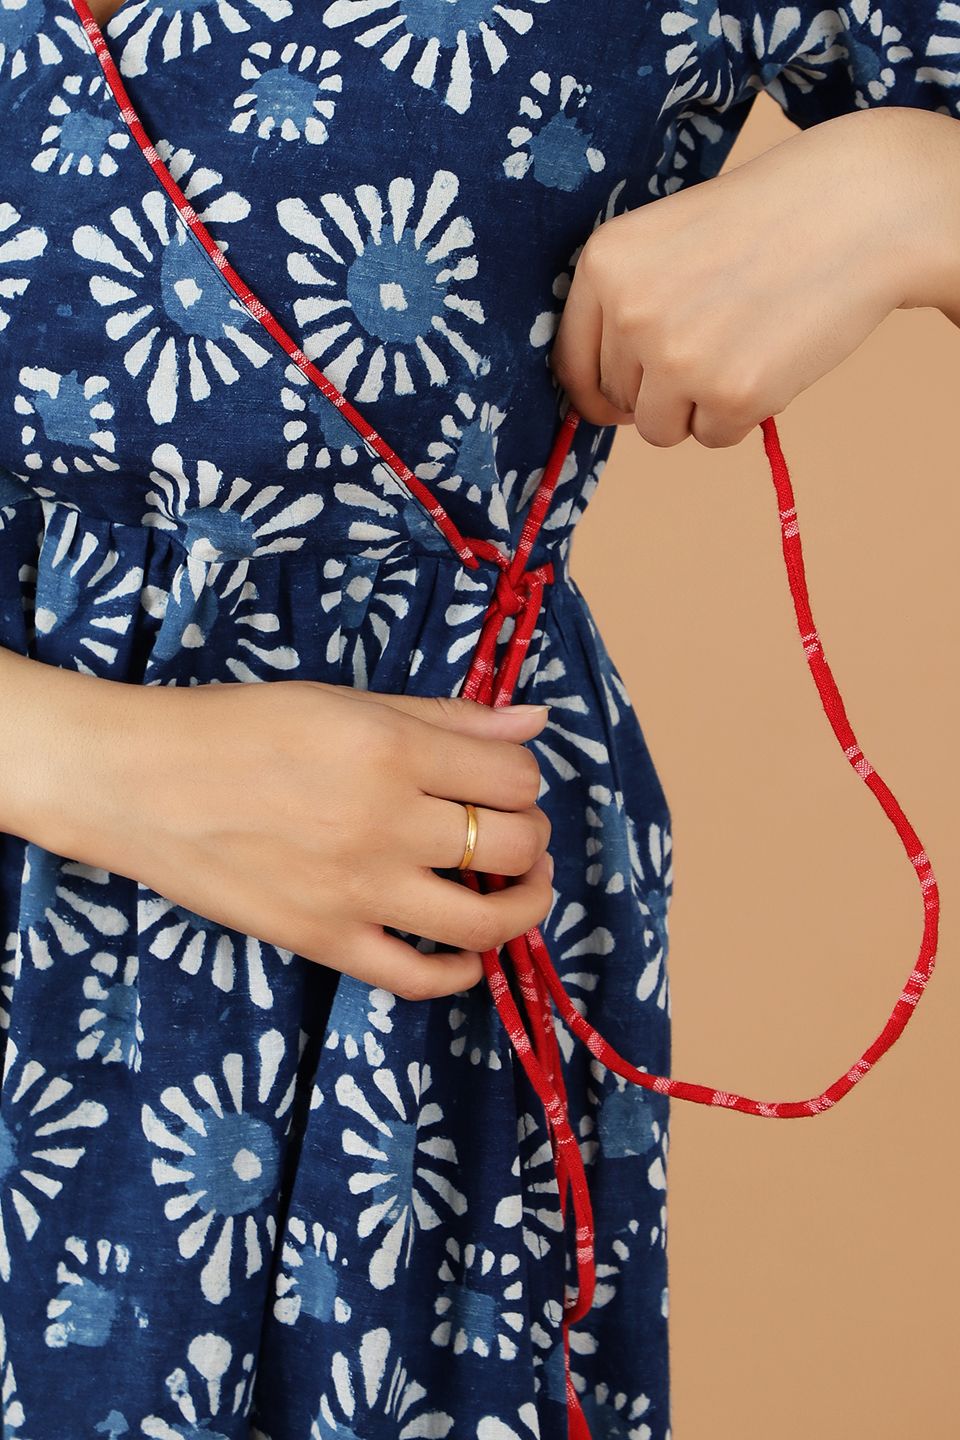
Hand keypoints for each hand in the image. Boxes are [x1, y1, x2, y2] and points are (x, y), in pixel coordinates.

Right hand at [0, 653, 553, 1001]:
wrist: (140, 783)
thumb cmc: (239, 729)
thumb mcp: (344, 703)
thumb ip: (444, 715)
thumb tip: (535, 720)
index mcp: (391, 750)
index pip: (512, 775)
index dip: (523, 777)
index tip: (503, 780)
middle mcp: (386, 823)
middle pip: (513, 844)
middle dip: (530, 836)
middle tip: (510, 829)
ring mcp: (357, 892)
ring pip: (487, 919)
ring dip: (523, 903)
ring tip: (515, 886)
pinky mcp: (324, 943)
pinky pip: (419, 979)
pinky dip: (461, 971)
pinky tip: (466, 951)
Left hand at [549, 106, 959, 448]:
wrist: (858, 208)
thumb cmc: (765, 220)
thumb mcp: (667, 239)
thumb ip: (626, 305)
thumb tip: (602, 402)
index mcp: (604, 266)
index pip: (572, 365)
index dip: (600, 388)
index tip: (626, 394)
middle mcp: (630, 314)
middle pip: (620, 401)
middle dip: (662, 389)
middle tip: (718, 340)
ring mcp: (678, 359)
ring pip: (660, 430)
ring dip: (698, 409)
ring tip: (742, 351)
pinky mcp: (731, 394)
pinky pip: (714, 437)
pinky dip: (743, 415)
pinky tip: (771, 359)